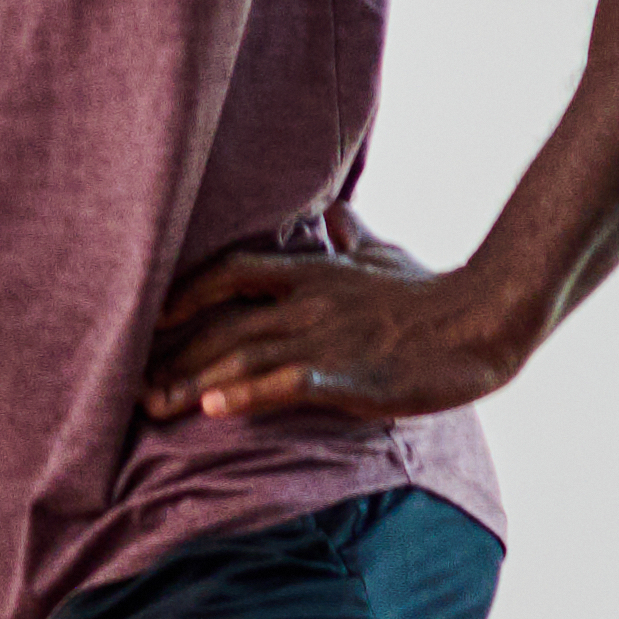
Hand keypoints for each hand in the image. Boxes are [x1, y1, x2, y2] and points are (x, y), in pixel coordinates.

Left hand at [139, 216, 528, 423]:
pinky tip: (216, 410)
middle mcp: (309, 300)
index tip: (148, 322)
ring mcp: (328, 336)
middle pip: (223, 323)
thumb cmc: (433, 293)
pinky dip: (249, 394)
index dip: (185, 295)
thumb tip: (337, 208)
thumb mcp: (385, 256)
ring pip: (245, 354)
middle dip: (174, 355)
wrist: (486, 319)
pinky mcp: (352, 373)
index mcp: (313, 273)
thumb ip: (351, 237)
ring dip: (194, 381)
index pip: (230, 272)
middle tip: (132, 387)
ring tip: (154, 407)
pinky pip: (290, 381)